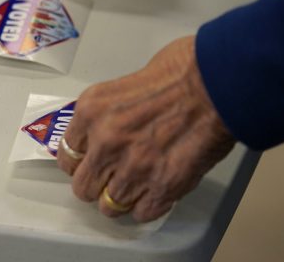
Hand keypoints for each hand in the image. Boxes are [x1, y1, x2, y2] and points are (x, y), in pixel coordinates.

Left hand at [56, 36, 234, 221]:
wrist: (216, 83)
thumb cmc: (181, 71)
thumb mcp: (123, 83)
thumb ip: (109, 113)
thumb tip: (108, 127)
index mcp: (91, 112)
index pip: (67, 154)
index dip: (80, 162)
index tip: (87, 163)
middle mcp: (105, 142)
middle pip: (83, 187)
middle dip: (97, 184)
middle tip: (111, 177)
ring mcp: (132, 168)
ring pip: (110, 206)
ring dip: (122, 198)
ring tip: (136, 187)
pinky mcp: (162, 186)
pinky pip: (143, 212)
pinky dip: (148, 206)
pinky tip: (155, 193)